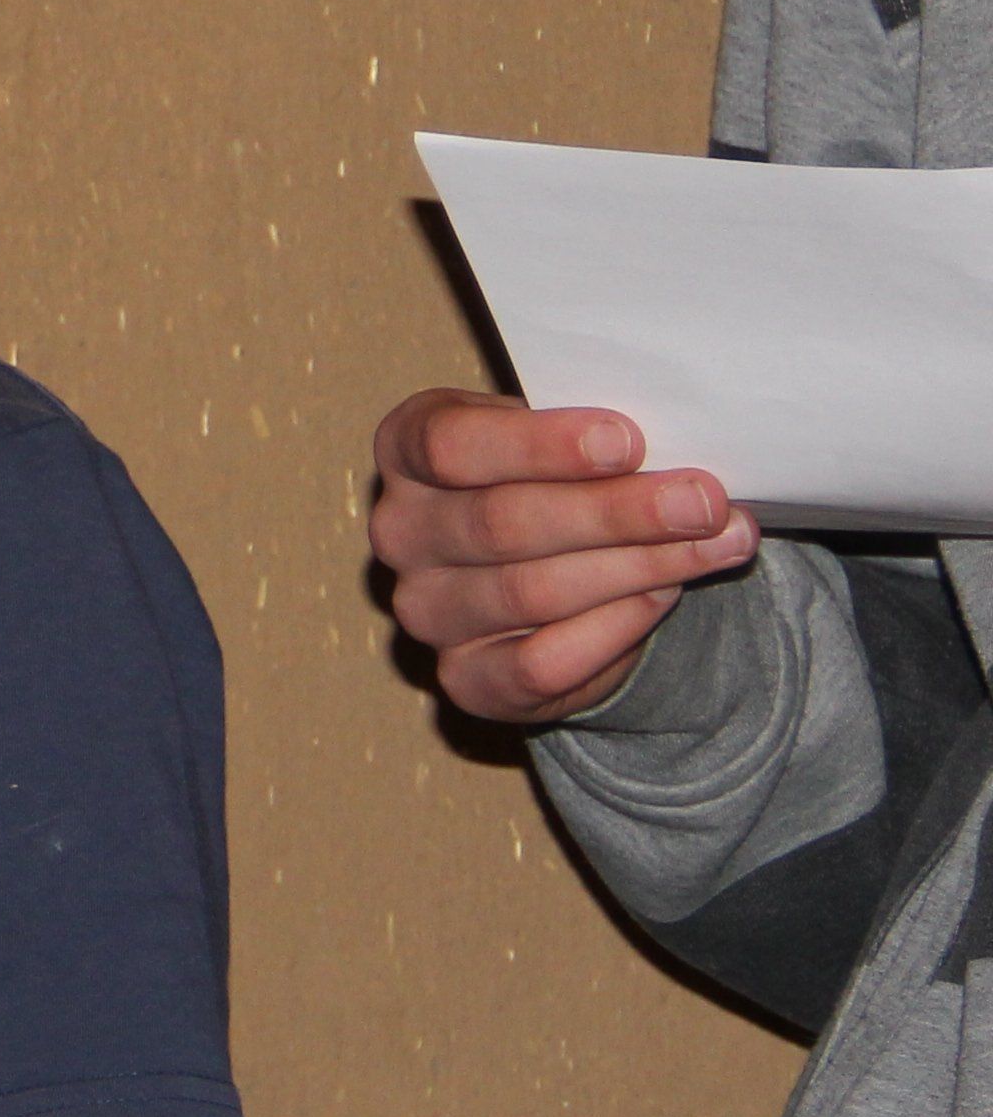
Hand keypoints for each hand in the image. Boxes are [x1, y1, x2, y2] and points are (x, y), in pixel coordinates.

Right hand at [371, 386, 754, 724]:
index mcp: (406, 449)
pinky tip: (664, 597)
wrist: (553, 572)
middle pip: (501, 523)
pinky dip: (614, 628)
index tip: (628, 441)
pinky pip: (541, 662)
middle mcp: (400, 531)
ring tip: (716, 543)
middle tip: (701, 502)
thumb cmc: (556, 481)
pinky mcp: (464, 678)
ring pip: (531, 593)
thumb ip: (592, 439)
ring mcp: (424, 610)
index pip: (450, 445)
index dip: (538, 445)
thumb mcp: (559, 438)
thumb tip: (678, 447)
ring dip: (638, 567)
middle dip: (615, 512)